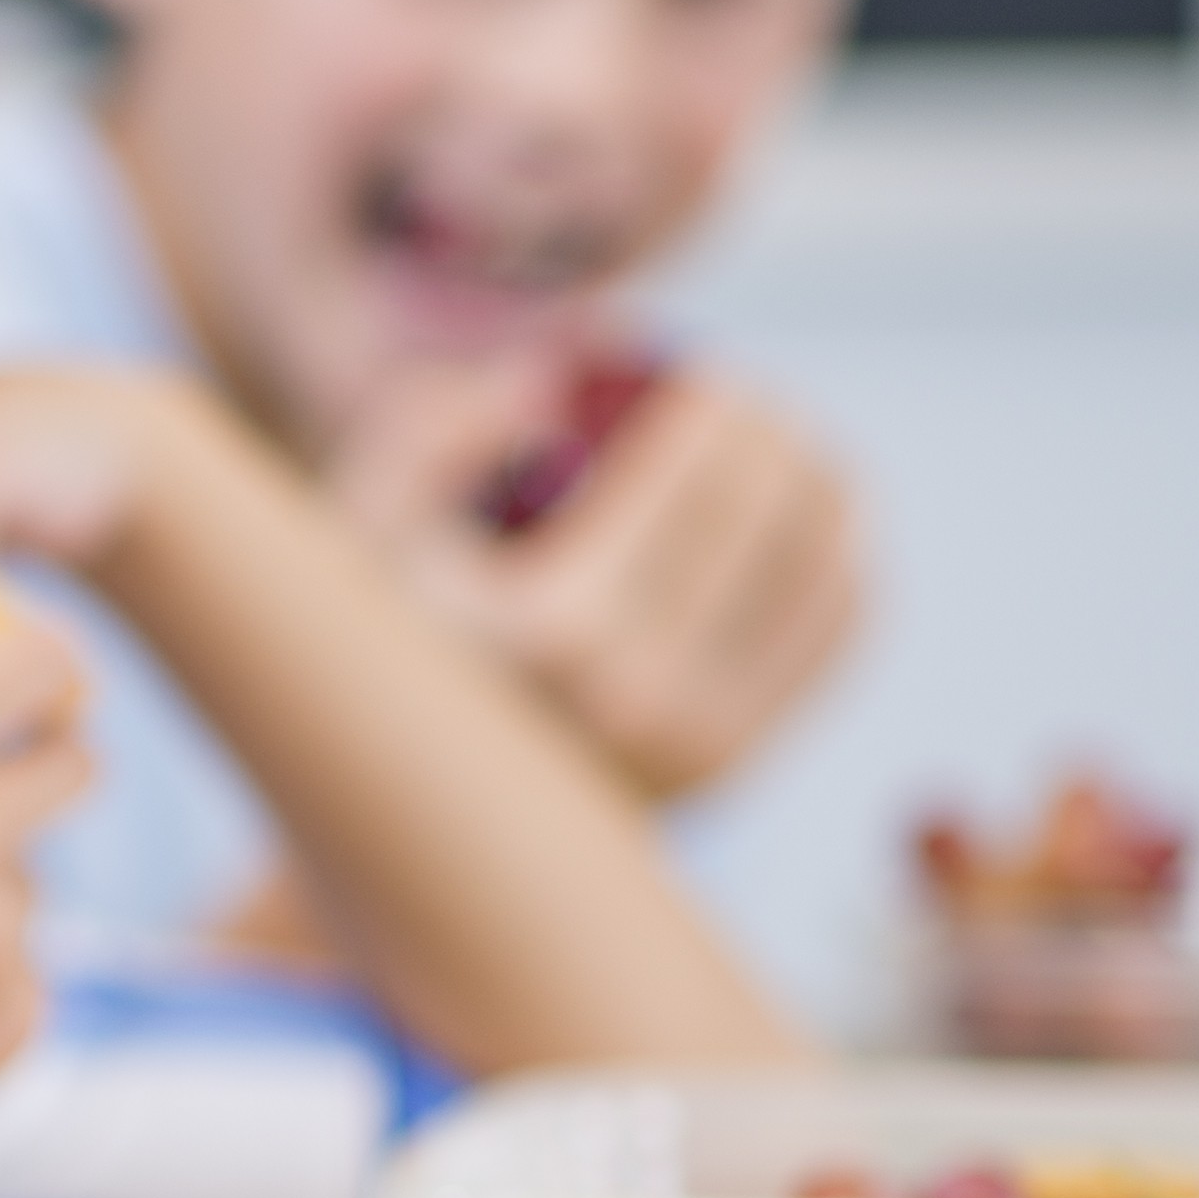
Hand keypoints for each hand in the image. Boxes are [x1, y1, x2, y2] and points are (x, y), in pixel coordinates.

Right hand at [333, 357, 864, 805]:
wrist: (403, 822)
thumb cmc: (385, 647)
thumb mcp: (362, 528)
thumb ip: (432, 430)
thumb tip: (552, 384)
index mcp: (561, 628)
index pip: (703, 475)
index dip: (723, 404)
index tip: (705, 375)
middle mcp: (646, 693)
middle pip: (777, 512)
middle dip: (778, 433)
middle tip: (751, 401)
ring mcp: (704, 740)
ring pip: (829, 570)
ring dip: (822, 489)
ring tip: (785, 453)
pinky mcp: (735, 765)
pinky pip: (833, 634)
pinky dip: (836, 562)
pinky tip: (801, 525)